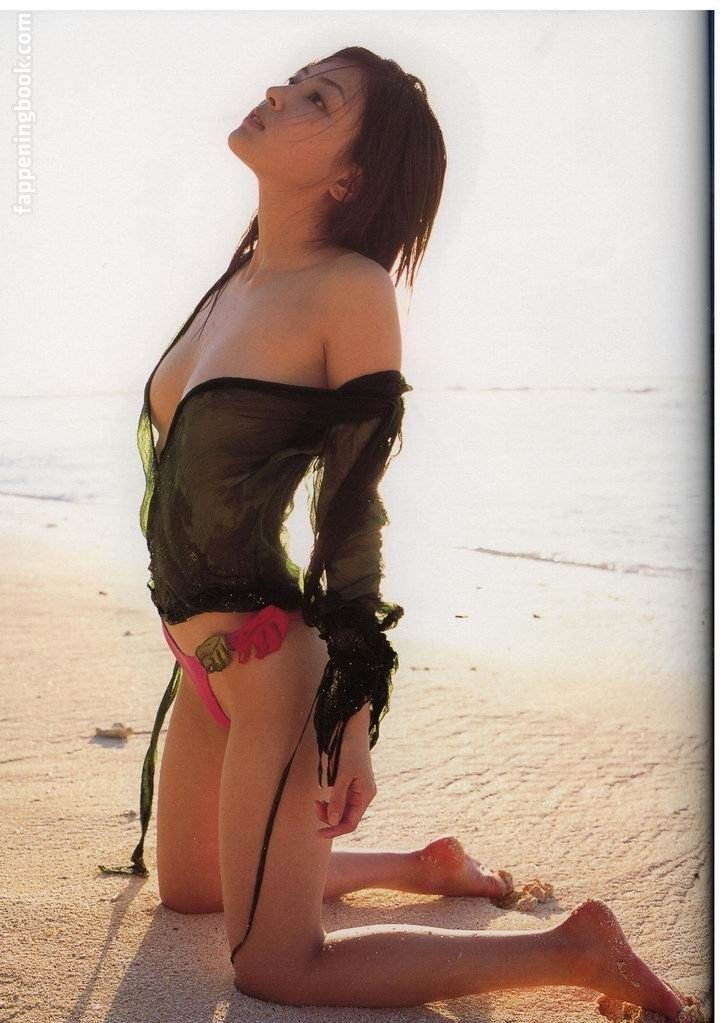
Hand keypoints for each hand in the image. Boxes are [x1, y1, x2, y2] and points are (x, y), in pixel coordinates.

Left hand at [314, 725, 376, 839]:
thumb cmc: (351, 750)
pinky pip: (341, 801)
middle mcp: (363, 796)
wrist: (354, 730)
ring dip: (328, 810)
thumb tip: (333, 821)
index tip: (317, 833)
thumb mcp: (343, 775)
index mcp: (365, 795)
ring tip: (316, 801)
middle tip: (314, 805)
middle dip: (329, 817)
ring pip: (342, 810)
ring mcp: (358, 791)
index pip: (351, 823)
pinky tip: (322, 797)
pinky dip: (331, 802)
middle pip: (346, 818)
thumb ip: (338, 798)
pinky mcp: (351, 785)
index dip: (334, 830)